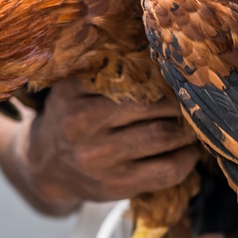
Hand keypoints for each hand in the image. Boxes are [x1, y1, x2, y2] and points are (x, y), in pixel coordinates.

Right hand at [0, 76, 199, 215]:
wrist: (46, 166)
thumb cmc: (72, 117)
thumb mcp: (75, 87)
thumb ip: (107, 68)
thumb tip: (166, 50)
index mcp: (74, 93)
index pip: (132, 75)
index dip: (164, 73)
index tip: (178, 73)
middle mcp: (82, 126)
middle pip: (153, 105)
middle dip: (181, 101)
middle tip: (192, 99)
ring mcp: (99, 160)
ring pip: (164, 136)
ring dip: (188, 128)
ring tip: (191, 123)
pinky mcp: (116, 186)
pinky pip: (167, 170)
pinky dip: (187, 158)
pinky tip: (187, 151)